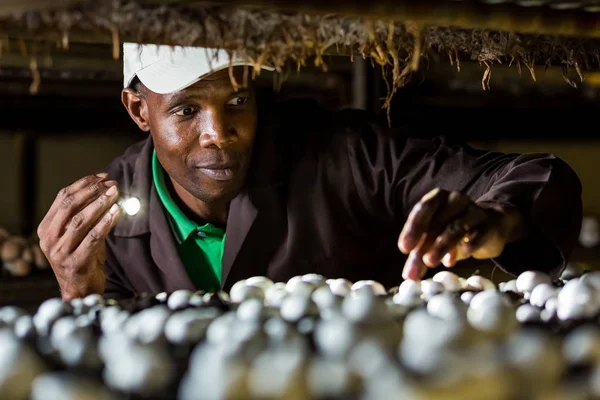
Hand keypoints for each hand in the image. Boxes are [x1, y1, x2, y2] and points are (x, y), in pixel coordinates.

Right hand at [37, 173, 119, 299]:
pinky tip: (117, 212)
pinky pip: (92, 237)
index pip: (62, 198)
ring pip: (80, 220)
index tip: (102, 176)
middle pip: (69, 206)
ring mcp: (60, 252)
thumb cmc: (83, 258)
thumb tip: (108, 190)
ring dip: (100, 204)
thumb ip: (88, 215)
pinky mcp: (75, 262)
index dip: (83, 184)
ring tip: (115, 193)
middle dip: (92, 191)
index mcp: (46, 228)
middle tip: (111, 184)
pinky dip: (105, 222)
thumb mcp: (80, 235)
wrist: (80, 290)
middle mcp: (49, 239)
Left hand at [398, 188, 524, 279]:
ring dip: (441, 246)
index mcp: (439, 198)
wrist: (492, 225)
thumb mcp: (435, 235)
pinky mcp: (490, 226)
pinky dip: (468, 246)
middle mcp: (456, 200)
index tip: (404, 248)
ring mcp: (475, 211)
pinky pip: (479, 235)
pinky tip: (458, 257)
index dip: (412, 228)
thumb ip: (421, 249)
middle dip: (423, 246)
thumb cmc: (455, 230)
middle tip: (414, 267)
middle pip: (437, 223)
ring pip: (456, 228)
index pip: (423, 209)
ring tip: (430, 262)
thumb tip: (409, 274)